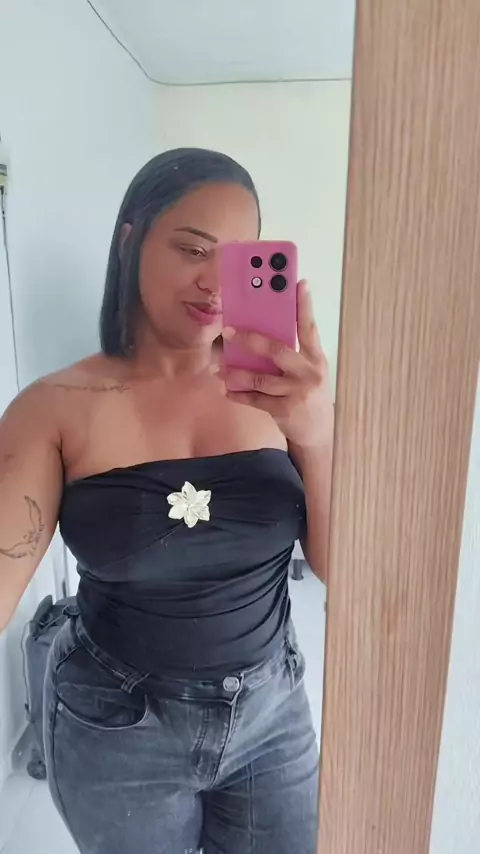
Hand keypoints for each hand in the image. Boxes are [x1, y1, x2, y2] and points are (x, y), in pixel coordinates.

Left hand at [221, 280, 333, 449]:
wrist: (319, 431)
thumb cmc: (311, 394)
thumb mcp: (311, 371)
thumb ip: (295, 353)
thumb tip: (264, 334)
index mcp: (316, 358)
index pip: (310, 328)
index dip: (305, 306)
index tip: (299, 284)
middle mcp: (308, 373)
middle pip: (278, 350)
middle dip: (251, 340)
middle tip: (229, 331)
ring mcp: (297, 392)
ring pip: (261, 379)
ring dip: (237, 373)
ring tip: (219, 367)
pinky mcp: (285, 410)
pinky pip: (256, 400)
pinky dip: (239, 395)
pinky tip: (226, 390)